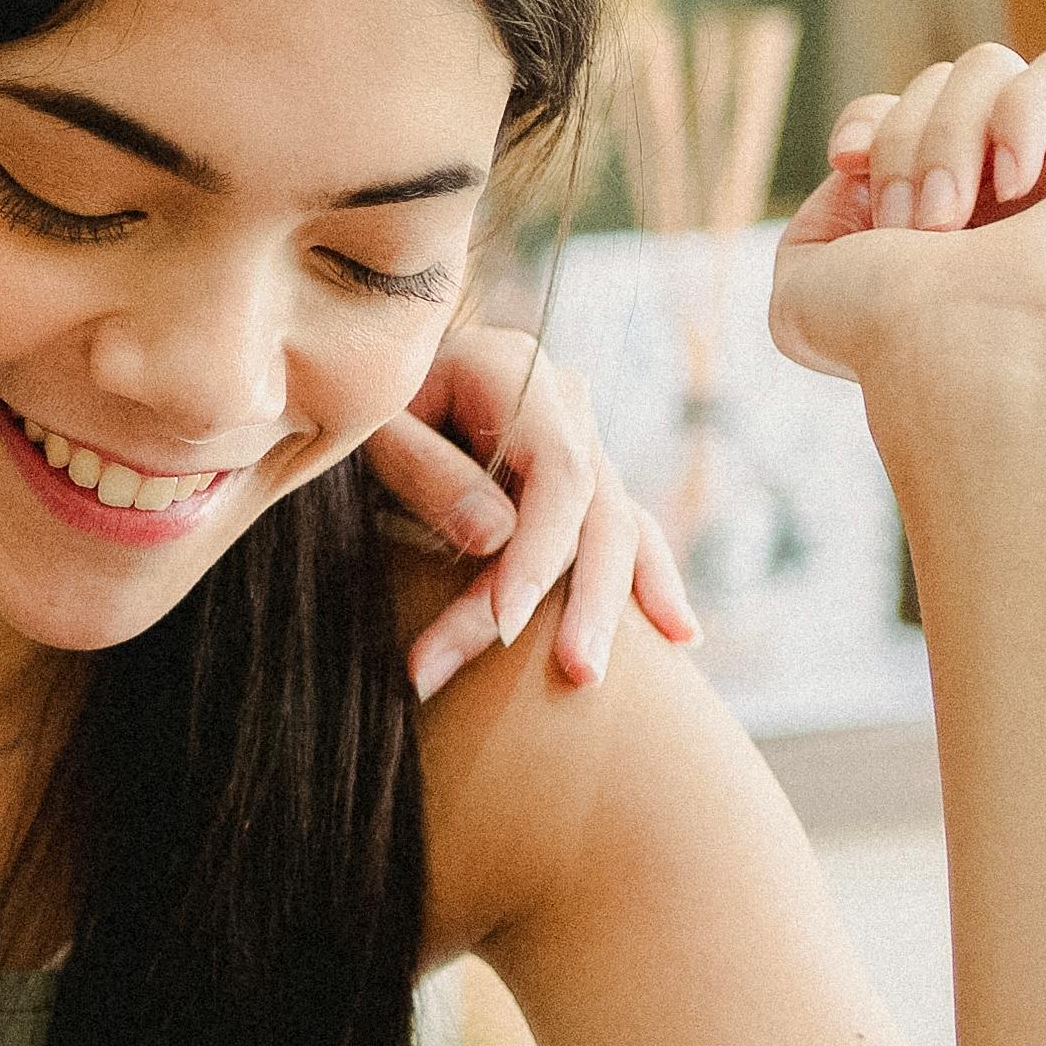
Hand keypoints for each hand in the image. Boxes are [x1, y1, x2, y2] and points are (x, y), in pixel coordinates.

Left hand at [381, 321, 694, 697]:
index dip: (538, 553)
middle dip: (584, 600)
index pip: (557, 471)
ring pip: (618, 528)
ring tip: (593, 676)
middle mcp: (563, 403)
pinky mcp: (583, 481)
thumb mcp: (373, 422)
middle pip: (595, 508)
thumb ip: (423, 468)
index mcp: (513, 370)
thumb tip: (496, 536)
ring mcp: (581, 439)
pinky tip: (680, 634)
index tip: (505, 624)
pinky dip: (649, 581)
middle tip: (573, 674)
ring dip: (612, 607)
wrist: (378, 378)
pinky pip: (627, 531)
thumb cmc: (365, 400)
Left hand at [774, 42, 1045, 390]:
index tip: (847, 162)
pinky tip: (1016, 183)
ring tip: (948, 222)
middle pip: (942, 82)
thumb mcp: (807, 276)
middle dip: (905, 142)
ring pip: (990, 69)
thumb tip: (863, 161)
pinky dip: (1019, 111)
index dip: (871, 120)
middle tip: (915, 227)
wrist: (952, 351)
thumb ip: (826, 217)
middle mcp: (1022, 195)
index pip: (907, 111)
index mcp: (957, 215)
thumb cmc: (879, 330)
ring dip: (947, 137)